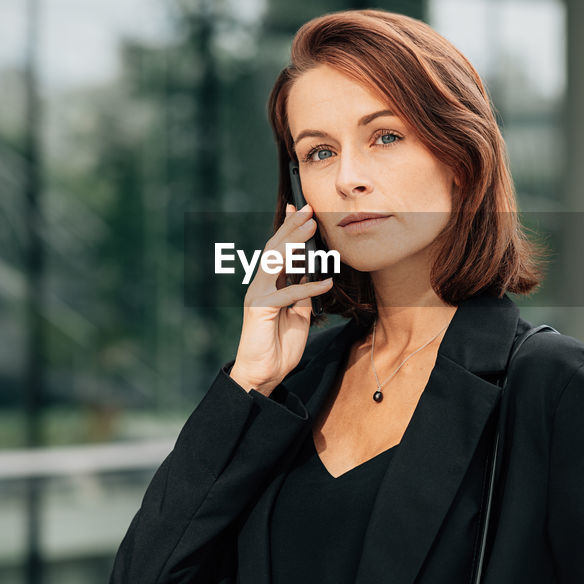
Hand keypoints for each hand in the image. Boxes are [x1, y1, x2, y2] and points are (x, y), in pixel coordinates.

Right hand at [228, 202, 333, 395]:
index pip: (278, 251)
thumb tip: (313, 277)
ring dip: (294, 243)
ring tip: (311, 227)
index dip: (288, 228)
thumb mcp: (299, 317)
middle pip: (275, 249)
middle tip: (308, 208)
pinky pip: (287, 293)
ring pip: (275, 262)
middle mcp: (259, 286)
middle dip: (291, 227)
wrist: (262, 374)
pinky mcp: (260, 310)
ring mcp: (257, 296)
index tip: (301, 209)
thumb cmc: (278, 346)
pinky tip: (326, 281)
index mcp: (268, 285)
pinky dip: (308, 287)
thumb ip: (303, 295)